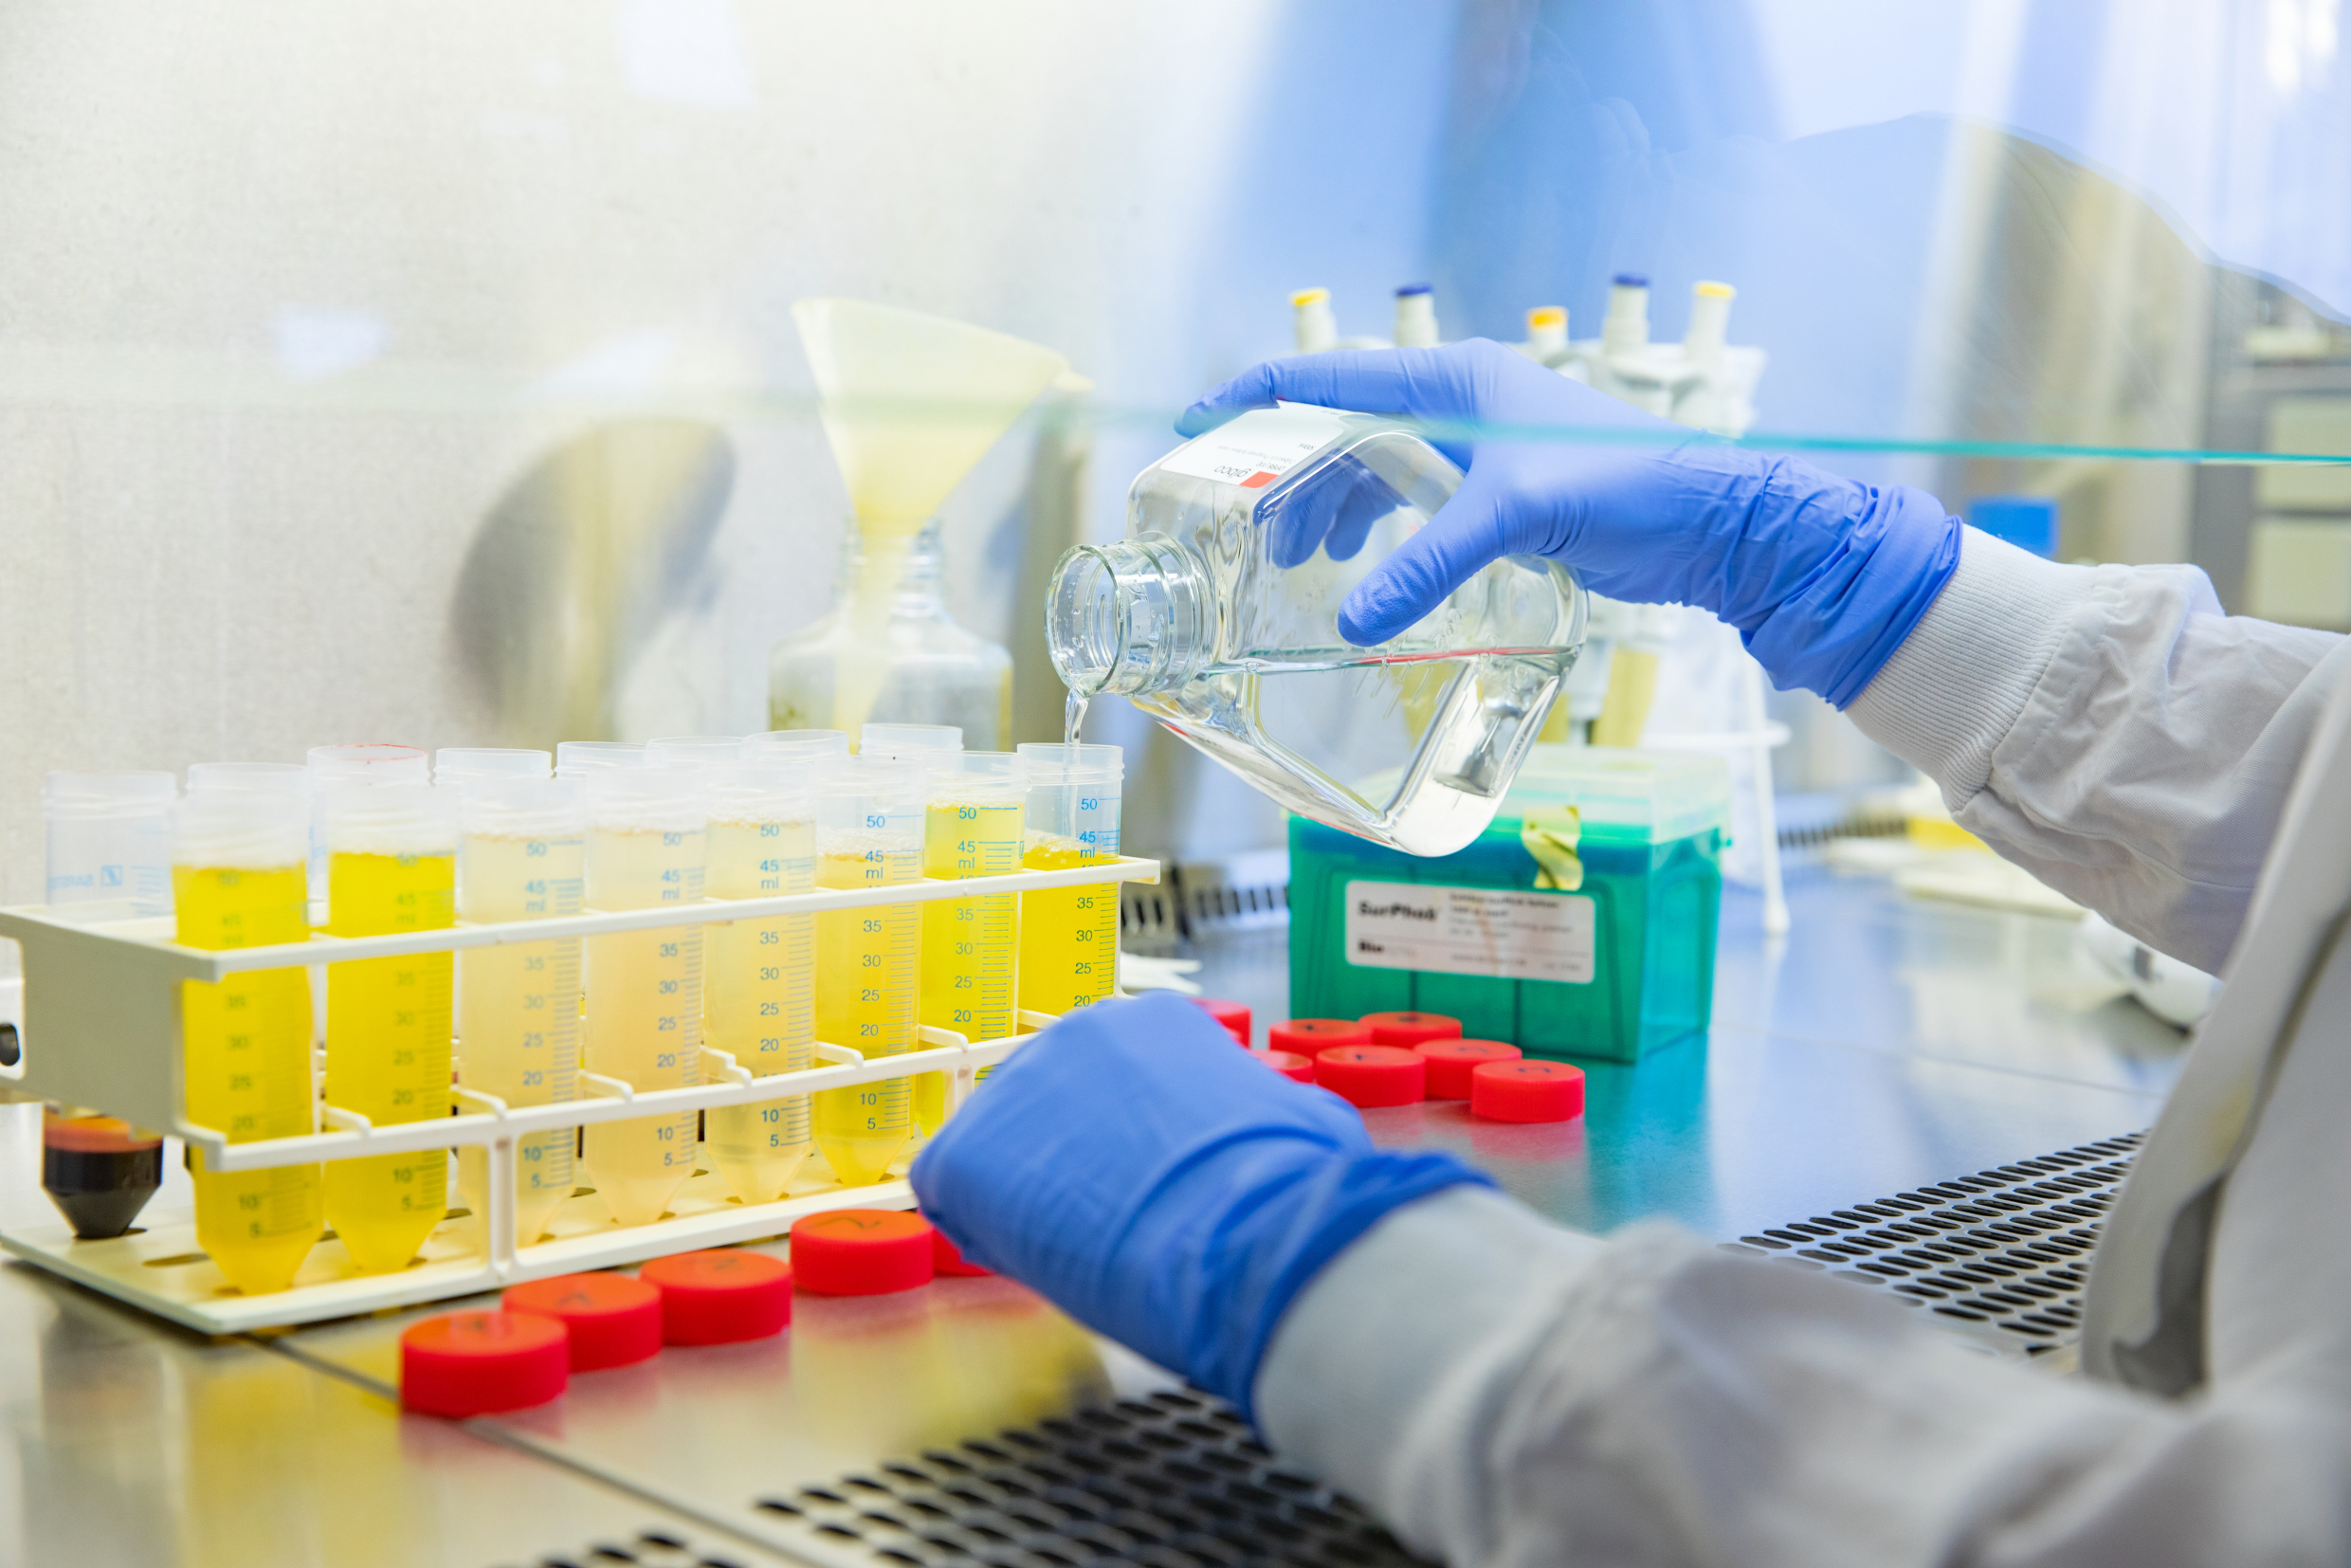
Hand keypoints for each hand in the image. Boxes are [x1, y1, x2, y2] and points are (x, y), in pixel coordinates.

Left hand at [910, 993, 1488, 1413]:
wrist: (1242, 1233)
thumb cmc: (1283, 1186)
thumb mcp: (1304, 1122)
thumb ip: (1272, 1115)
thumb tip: (1292, 1130)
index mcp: (1157, 1022)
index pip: (1119, 1081)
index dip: (1130, 1144)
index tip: (1147, 1184)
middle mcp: (1079, 1034)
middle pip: (1055, 1108)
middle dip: (1075, 1163)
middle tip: (1111, 1221)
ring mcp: (1016, 1088)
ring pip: (1006, 1149)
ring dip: (1032, 1196)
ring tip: (1079, 1247)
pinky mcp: (967, 1154)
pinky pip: (956, 1192)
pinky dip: (985, 1229)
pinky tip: (1033, 1256)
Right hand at [1177, 341, 1960, 708]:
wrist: (1719, 521)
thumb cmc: (1631, 489)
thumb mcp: (1516, 516)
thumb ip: (1428, 564)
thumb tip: (1354, 621)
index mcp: (1454, 378)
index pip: (1331, 375)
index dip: (1256, 396)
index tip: (1193, 425)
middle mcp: (1461, 402)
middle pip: (1344, 428)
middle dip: (1292, 479)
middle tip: (1256, 541)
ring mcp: (1482, 448)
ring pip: (1378, 469)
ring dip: (1334, 511)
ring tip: (1301, 566)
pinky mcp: (1506, 493)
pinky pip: (1416, 504)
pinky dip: (1382, 534)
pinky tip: (1368, 574)